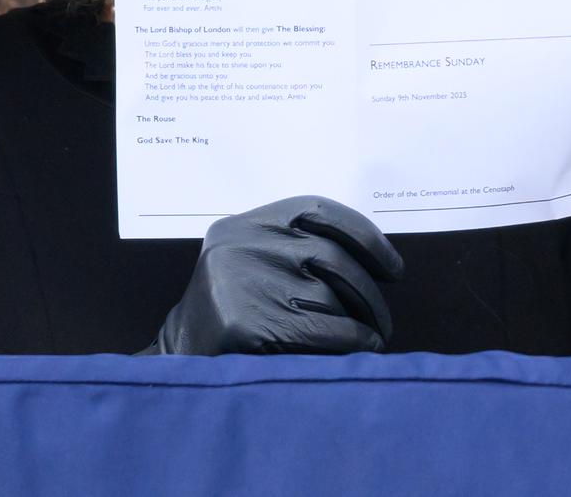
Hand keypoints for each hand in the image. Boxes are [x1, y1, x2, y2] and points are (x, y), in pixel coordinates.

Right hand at [146, 195, 404, 355]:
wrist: (177, 360)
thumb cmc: (232, 311)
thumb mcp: (253, 262)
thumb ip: (298, 248)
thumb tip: (377, 261)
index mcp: (247, 224)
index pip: (321, 210)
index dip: (367, 237)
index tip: (393, 268)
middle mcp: (244, 246)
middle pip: (335, 259)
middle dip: (370, 293)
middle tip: (384, 319)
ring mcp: (242, 283)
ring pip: (332, 297)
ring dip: (364, 320)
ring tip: (374, 336)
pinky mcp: (246, 325)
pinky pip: (323, 330)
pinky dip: (352, 340)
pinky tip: (362, 348)